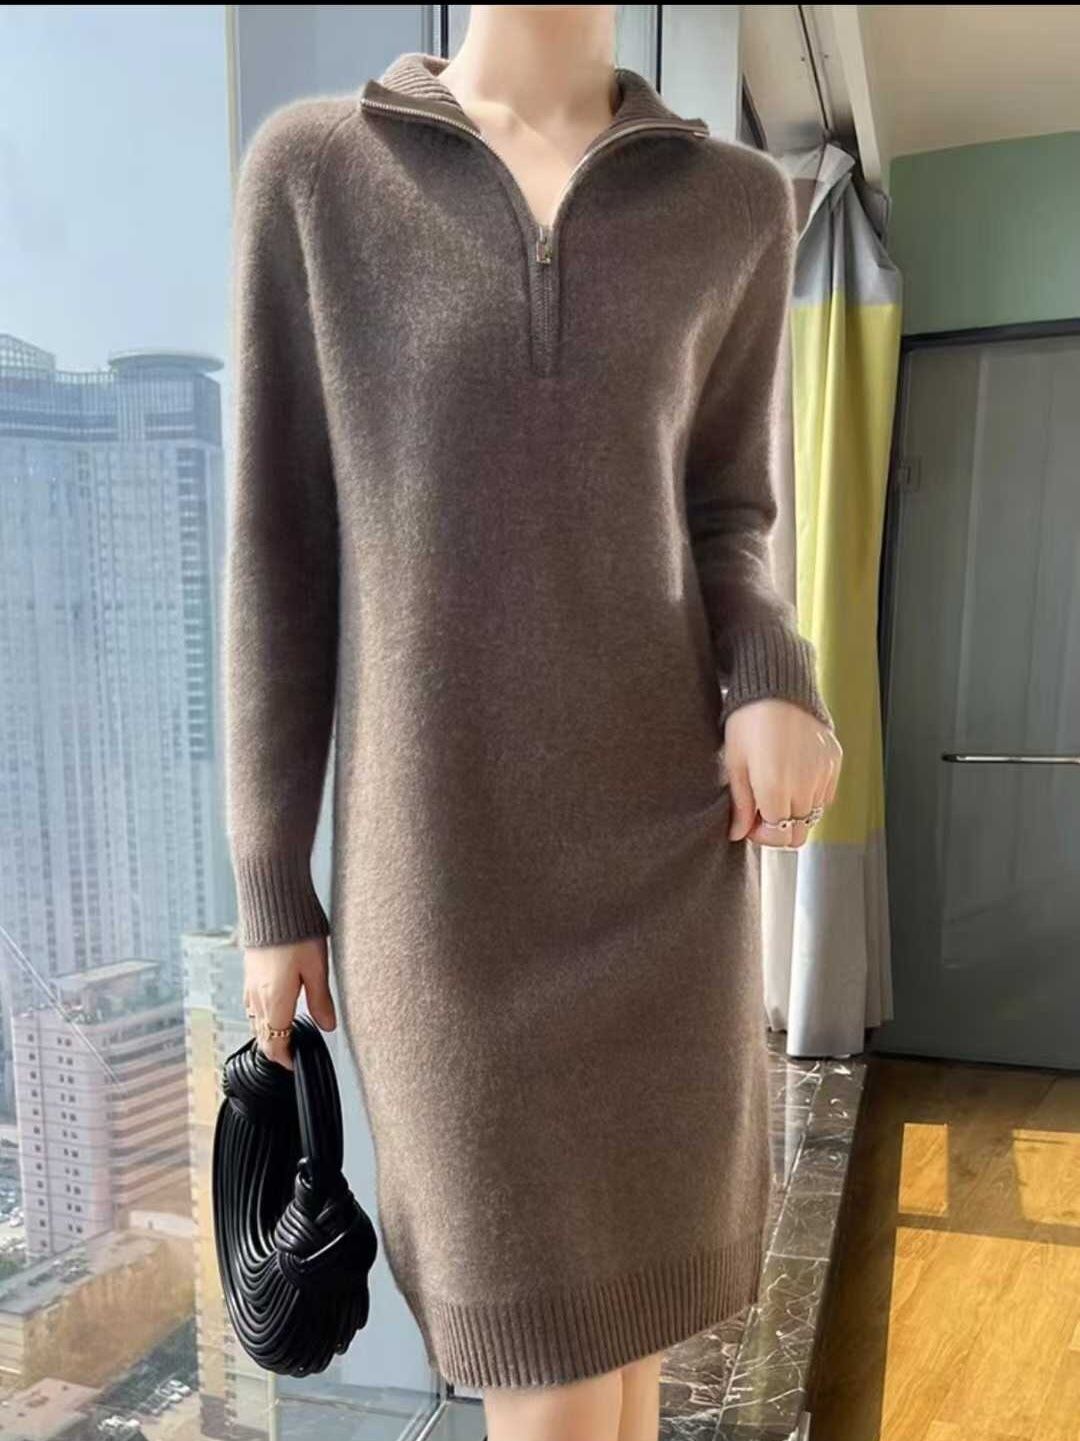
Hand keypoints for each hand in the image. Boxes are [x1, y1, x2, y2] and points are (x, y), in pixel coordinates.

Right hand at [243, 936, 336, 1069]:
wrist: (272, 904)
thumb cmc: (296, 933)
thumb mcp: (317, 968)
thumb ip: (321, 1000)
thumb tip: (328, 1026)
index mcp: (275, 1001)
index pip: (275, 1043)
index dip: (284, 1059)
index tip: (294, 1066)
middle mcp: (258, 996)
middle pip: (263, 1035)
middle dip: (275, 1049)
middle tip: (291, 1056)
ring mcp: (250, 984)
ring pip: (255, 1021)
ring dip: (268, 1033)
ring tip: (284, 1036)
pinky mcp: (249, 972)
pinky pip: (251, 1004)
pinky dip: (261, 1015)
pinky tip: (273, 1009)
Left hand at [724, 698, 841, 846]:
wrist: (776, 686)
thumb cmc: (748, 721)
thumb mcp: (735, 763)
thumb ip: (741, 804)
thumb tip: (737, 833)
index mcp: (776, 786)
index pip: (779, 834)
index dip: (763, 835)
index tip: (751, 824)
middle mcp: (805, 783)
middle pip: (800, 833)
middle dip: (780, 829)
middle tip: (763, 813)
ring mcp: (823, 772)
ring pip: (814, 815)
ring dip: (796, 812)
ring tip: (776, 790)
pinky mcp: (834, 761)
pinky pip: (826, 794)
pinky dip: (811, 795)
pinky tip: (793, 776)